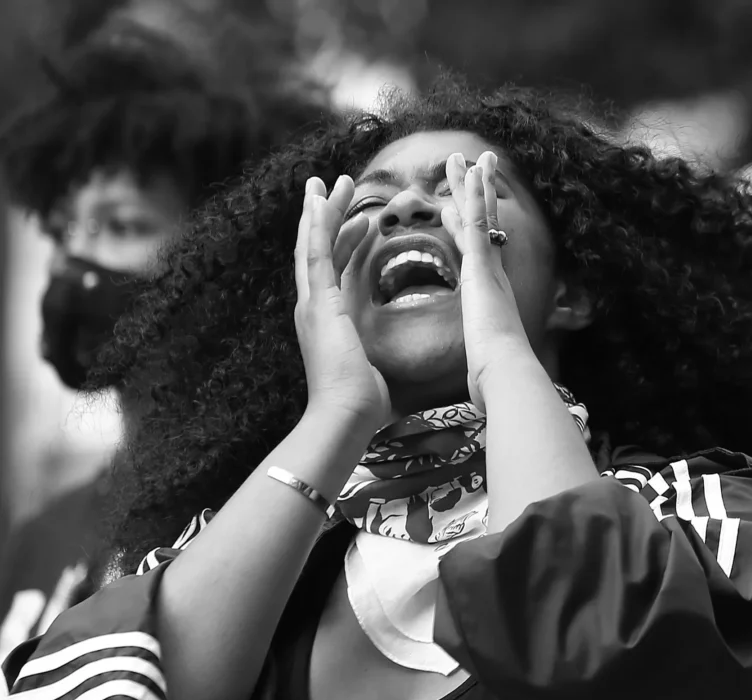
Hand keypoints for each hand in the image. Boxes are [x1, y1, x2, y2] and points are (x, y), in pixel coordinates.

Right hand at [294, 175, 388, 432]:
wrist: (344, 417)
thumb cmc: (361, 406)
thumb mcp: (373, 370)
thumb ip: (377, 357)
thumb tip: (392, 363)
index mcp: (327, 321)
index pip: (333, 271)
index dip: (343, 242)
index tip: (359, 219)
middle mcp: (314, 308)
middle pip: (316, 250)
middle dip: (323, 216)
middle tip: (329, 186)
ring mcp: (313, 304)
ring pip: (314, 244)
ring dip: (324, 210)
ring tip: (335, 182)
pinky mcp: (319, 303)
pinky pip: (317, 253)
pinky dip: (320, 224)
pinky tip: (325, 200)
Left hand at [444, 151, 536, 408]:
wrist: (507, 374)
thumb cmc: (498, 378)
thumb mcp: (489, 364)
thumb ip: (489, 360)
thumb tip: (490, 377)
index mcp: (490, 296)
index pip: (479, 253)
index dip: (471, 228)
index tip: (464, 208)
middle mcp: (493, 276)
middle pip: (485, 227)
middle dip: (477, 197)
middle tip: (474, 166)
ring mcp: (489, 268)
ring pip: (480, 216)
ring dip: (473, 185)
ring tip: (466, 156)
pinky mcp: (481, 266)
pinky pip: (477, 221)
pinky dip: (473, 196)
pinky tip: (469, 171)